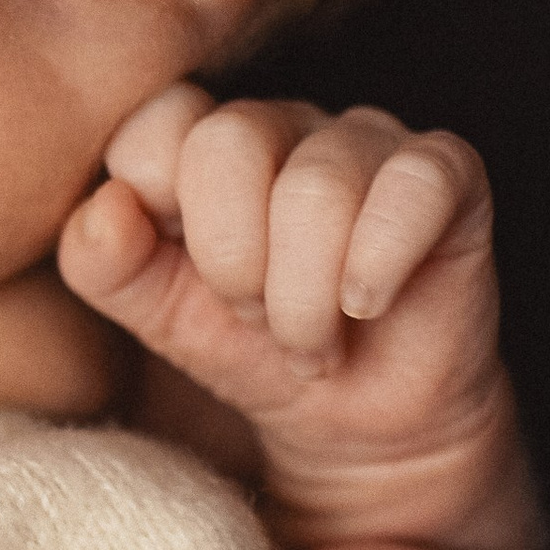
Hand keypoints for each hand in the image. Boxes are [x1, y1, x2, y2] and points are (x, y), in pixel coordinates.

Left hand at [58, 87, 538, 549]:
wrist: (355, 424)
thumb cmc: (253, 353)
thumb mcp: (156, 317)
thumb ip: (103, 263)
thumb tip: (107, 208)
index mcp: (201, 144)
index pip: (156, 126)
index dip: (164, 220)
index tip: (190, 284)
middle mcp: (282, 125)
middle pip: (230, 143)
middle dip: (234, 265)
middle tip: (258, 320)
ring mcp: (366, 140)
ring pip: (319, 185)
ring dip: (306, 296)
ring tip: (314, 338)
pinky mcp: (446, 173)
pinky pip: (412, 184)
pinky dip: (377, 265)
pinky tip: (369, 305)